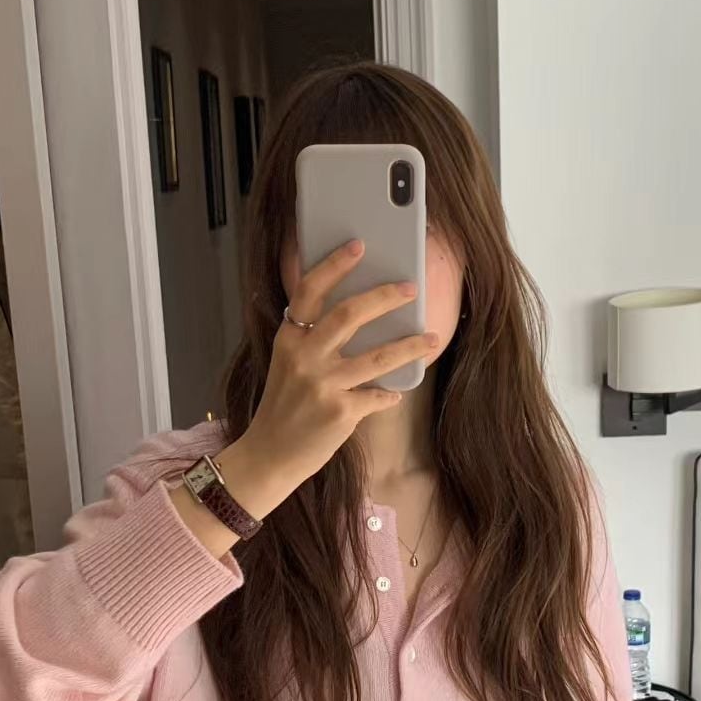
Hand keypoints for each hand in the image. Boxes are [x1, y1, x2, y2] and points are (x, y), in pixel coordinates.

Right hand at [243, 239, 439, 489]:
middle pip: (348, 315)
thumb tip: (360, 319)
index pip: (309, 292)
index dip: (334, 265)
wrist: (268, 455)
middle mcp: (304, 358)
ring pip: (376, 357)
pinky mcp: (339, 412)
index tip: (358, 245)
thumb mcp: (288, 366)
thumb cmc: (283, 409)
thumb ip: (314, 342)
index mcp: (290, 340)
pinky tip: (394, 394)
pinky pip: (377, 397)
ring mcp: (322, 385)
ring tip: (431, 338)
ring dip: (409, 346)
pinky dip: (388, 395)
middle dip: (384, 298)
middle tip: (410, 288)